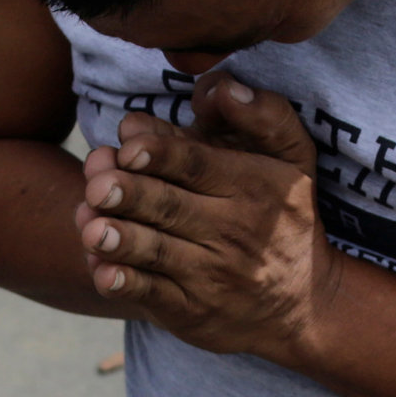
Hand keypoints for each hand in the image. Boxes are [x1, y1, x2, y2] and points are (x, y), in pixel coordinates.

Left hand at [73, 78, 342, 362]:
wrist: (304, 305)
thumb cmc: (286, 217)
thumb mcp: (294, 159)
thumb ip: (261, 114)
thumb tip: (220, 86)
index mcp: (251, 185)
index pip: (198, 165)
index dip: (160, 154)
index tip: (128, 146)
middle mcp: (232, 231)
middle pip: (169, 206)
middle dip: (129, 194)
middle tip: (97, 183)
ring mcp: (210, 274)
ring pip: (156, 251)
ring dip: (121, 240)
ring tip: (91, 228)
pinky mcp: (191, 310)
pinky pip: (153, 295)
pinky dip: (126, 284)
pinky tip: (103, 272)